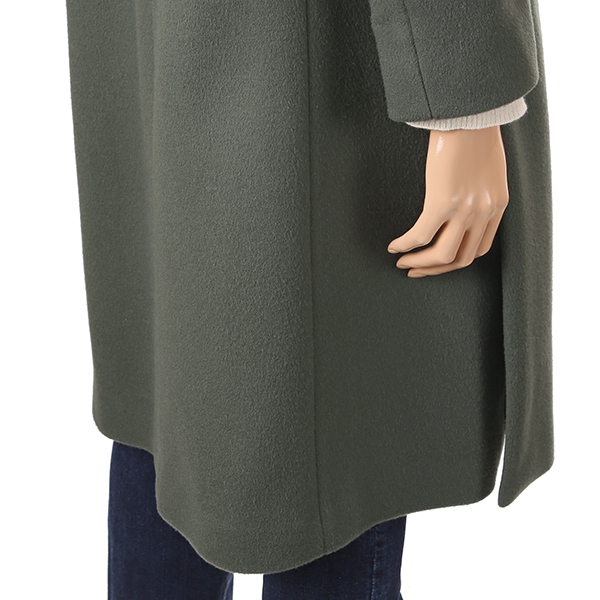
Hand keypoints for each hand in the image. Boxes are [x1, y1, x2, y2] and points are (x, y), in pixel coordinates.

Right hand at [387, 125, 508, 277]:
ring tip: (403, 262)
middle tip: (415, 269)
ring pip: (441, 255)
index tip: (437, 262)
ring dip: (419, 264)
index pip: (478, 250)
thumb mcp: (486, 169)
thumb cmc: (475, 132)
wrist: (470, 110)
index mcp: (496, 206)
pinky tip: (394, 246)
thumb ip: (477, 192)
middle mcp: (484, 212)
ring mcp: (465, 209)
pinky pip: (421, 235)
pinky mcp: (443, 201)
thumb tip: (457, 206)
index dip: (454, 262)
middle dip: (434, 269)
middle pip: (459, 259)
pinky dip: (405, 245)